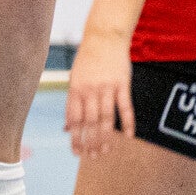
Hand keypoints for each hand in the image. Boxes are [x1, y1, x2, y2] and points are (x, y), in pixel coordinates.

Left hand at [64, 34, 133, 158]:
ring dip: (106, 138)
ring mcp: (106, 87)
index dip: (75, 137)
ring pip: (107, 118)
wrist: (103, 37)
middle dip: (90, 142)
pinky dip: (128, 122)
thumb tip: (67, 128)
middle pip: (90, 122)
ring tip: (105, 152)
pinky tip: (128, 136)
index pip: (74, 119)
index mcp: (75, 88)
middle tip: (92, 157)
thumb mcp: (74, 79)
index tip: (77, 152)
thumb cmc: (87, 61)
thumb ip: (72, 104)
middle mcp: (89, 89)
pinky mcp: (122, 84)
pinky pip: (125, 106)